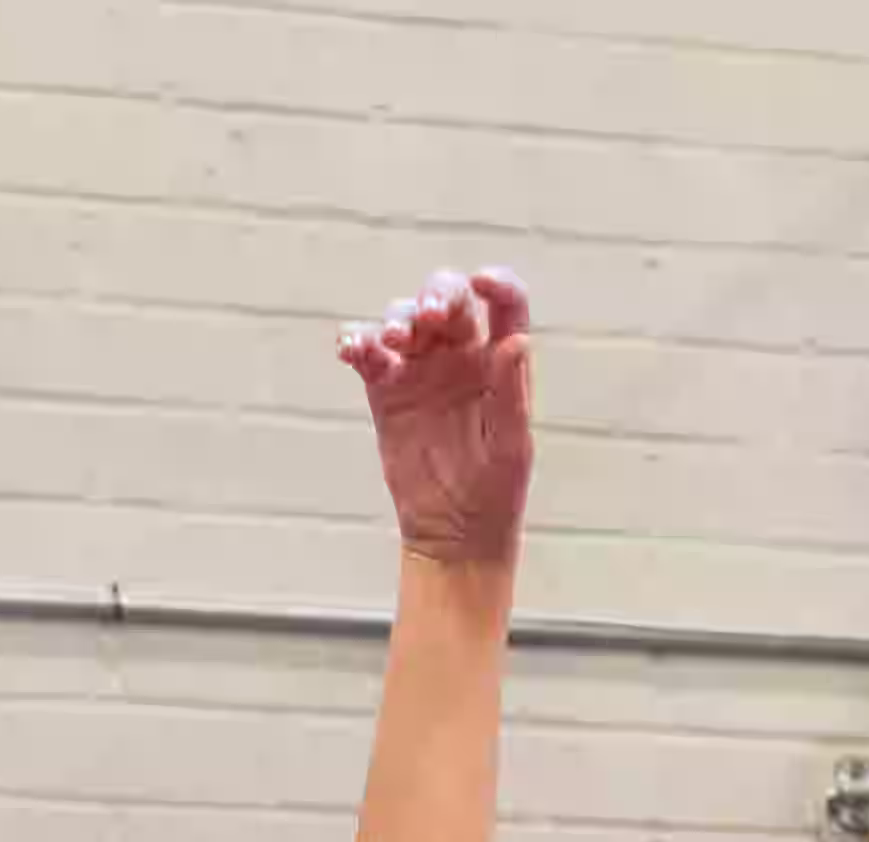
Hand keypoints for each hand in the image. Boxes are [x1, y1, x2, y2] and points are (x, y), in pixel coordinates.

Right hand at [342, 270, 534, 571]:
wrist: (452, 531)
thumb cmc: (494, 489)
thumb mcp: (511, 445)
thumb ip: (512, 392)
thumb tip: (517, 343)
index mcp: (499, 360)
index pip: (505, 305)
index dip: (497, 284)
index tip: (482, 282)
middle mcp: (460, 354)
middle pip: (446, 300)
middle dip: (434, 296)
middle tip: (427, 318)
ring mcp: (420, 368)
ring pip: (403, 319)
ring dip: (396, 321)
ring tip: (394, 343)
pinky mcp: (385, 389)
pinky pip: (368, 353)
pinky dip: (356, 342)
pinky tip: (351, 349)